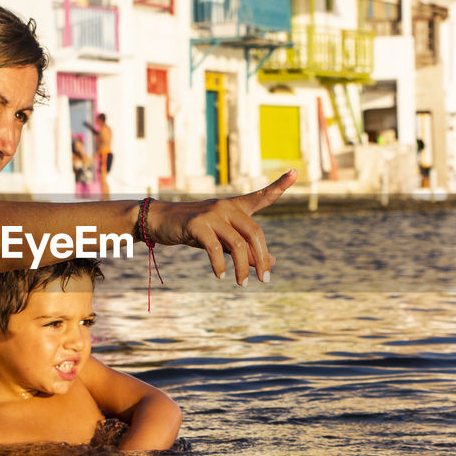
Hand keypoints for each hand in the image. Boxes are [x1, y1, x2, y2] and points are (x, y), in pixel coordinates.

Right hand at [147, 170, 295, 283]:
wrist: (161, 221)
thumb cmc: (195, 231)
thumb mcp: (222, 240)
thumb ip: (246, 249)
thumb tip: (271, 262)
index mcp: (235, 207)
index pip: (261, 196)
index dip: (279, 185)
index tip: (295, 171)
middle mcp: (226, 207)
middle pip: (254, 233)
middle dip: (262, 259)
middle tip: (265, 280)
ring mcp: (212, 214)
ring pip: (237, 244)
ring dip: (243, 268)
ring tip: (243, 284)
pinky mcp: (197, 224)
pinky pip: (214, 248)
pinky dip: (220, 265)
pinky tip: (222, 276)